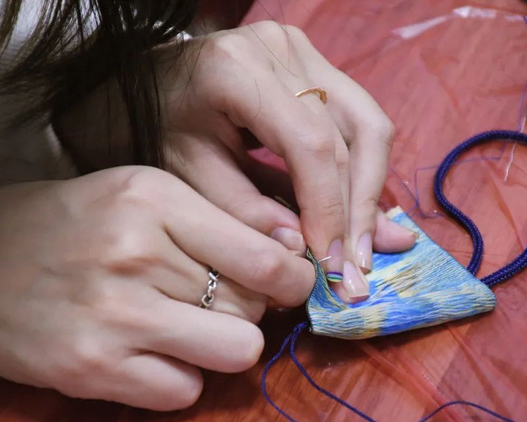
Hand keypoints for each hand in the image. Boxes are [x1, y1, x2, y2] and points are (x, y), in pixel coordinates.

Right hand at [0, 167, 314, 409]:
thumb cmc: (66, 225)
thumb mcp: (136, 195)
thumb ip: (212, 222)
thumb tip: (289, 257)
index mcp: (152, 198)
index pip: (263, 254)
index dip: (292, 276)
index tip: (291, 283)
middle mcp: (135, 253)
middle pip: (251, 305)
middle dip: (251, 308)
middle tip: (223, 302)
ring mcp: (114, 316)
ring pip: (235, 351)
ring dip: (224, 346)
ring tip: (194, 330)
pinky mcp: (93, 369)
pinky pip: (185, 390)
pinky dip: (180, 377)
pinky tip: (153, 355)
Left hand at [155, 21, 415, 301]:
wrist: (155, 79)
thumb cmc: (162, 125)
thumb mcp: (188, 174)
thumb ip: (243, 210)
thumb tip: (301, 249)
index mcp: (239, 71)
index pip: (311, 144)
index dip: (329, 208)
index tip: (332, 262)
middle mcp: (283, 49)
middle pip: (354, 133)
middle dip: (359, 208)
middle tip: (358, 267)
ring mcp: (306, 51)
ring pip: (371, 125)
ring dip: (371, 191)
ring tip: (365, 246)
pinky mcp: (318, 63)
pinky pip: (360, 121)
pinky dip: (363, 172)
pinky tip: (362, 213)